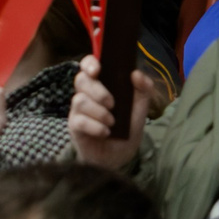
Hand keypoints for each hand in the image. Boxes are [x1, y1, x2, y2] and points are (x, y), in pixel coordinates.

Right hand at [68, 50, 151, 168]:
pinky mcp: (74, 126)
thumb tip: (136, 74)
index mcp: (102, 84)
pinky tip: (105, 132)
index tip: (98, 70)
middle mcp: (87, 94)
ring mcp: (78, 110)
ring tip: (112, 122)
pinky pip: (79, 120)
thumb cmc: (128, 126)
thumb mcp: (141, 106)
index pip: (88, 65)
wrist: (121, 154)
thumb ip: (144, 88)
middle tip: (113, 104)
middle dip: (98, 91)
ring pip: (79, 100)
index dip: (90, 63)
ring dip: (99, 112)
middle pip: (81, 80)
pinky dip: (95, 126)